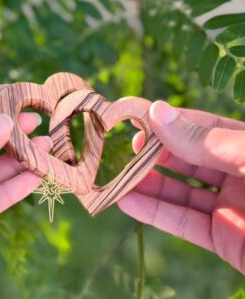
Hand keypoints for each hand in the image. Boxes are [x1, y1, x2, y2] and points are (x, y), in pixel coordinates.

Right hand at [118, 101, 244, 273]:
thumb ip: (207, 139)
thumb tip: (159, 112)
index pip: (201, 127)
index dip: (169, 122)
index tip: (139, 120)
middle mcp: (240, 173)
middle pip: (187, 159)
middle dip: (155, 154)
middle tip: (127, 149)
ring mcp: (231, 206)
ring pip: (180, 191)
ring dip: (148, 184)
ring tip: (119, 176)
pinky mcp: (224, 238)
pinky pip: (183, 222)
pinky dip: (154, 212)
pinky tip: (127, 201)